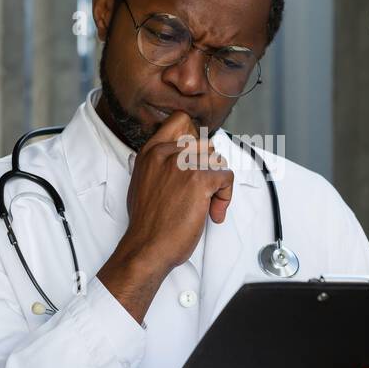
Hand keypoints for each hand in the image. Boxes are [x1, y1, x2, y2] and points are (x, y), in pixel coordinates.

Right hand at [97, 111, 233, 323]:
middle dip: (208, 168)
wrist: (147, 246)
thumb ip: (159, 165)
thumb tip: (177, 160)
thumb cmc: (146, 223)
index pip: (181, 121)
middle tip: (202, 192)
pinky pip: (226, 176)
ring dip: (217, 184)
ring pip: (217, 161)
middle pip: (205, 145)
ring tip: (207, 204)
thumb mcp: (142, 182)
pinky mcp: (199, 180)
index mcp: (151, 152)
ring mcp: (183, 165)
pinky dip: (226, 196)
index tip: (197, 160)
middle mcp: (166, 153)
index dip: (195, 138)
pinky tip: (214, 212)